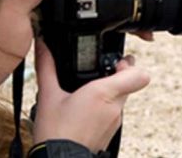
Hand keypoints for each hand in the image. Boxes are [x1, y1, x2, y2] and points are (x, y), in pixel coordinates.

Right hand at [33, 39, 149, 152]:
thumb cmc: (55, 132)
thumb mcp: (47, 94)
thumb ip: (46, 66)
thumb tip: (42, 46)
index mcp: (103, 93)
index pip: (139, 75)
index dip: (131, 65)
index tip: (115, 61)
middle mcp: (114, 108)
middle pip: (128, 84)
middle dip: (114, 76)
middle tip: (96, 72)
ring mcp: (114, 123)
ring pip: (120, 99)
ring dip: (107, 93)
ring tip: (85, 92)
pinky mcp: (110, 134)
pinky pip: (112, 114)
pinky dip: (102, 108)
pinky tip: (82, 109)